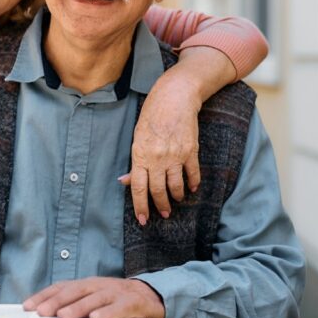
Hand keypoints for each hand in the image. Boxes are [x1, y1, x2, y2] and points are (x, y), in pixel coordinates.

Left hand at [23, 277, 164, 317]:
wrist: (151, 298)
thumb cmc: (116, 303)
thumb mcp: (94, 302)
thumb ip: (75, 307)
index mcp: (87, 285)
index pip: (62, 287)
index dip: (44, 295)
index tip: (27, 306)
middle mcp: (99, 286)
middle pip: (76, 291)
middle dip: (57, 301)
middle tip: (42, 313)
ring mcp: (117, 293)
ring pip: (96, 298)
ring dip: (79, 307)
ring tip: (64, 316)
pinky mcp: (134, 303)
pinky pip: (120, 308)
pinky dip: (109, 313)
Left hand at [127, 73, 201, 224]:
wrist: (175, 97)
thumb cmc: (152, 116)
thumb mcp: (138, 137)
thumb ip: (135, 162)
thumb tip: (125, 181)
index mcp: (140, 155)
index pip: (139, 188)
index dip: (140, 207)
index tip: (143, 220)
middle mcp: (157, 158)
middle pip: (158, 191)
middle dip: (161, 206)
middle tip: (164, 214)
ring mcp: (175, 155)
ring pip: (176, 186)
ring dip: (176, 196)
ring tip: (176, 200)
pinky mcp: (191, 151)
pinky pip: (193, 174)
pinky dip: (193, 183)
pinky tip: (191, 187)